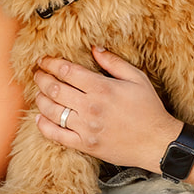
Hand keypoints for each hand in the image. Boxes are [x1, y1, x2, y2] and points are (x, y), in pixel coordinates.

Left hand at [32, 46, 182, 170]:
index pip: (67, 71)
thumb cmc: (149, 109)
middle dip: (41, 78)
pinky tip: (39, 118)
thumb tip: (94, 48)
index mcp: (102, 88)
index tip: (43, 60)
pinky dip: (44, 126)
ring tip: (38, 92)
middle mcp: (91, 107)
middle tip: (37, 73)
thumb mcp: (136, 78)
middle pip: (55, 89)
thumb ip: (113, 62)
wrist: (157, 142)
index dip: (51, 63)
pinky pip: (57, 135)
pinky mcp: (85, 145)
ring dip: (40, 99)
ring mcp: (86, 128)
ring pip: (52, 111)